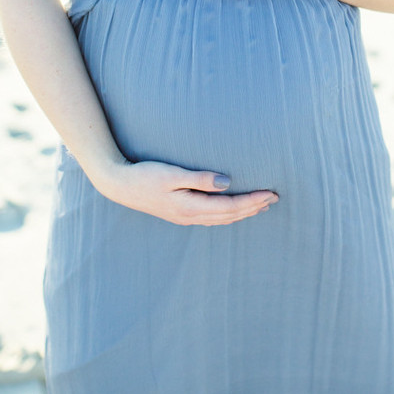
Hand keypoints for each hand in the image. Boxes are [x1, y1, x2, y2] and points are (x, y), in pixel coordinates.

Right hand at [97, 158, 278, 225]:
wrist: (119, 185)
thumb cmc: (145, 175)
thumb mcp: (172, 174)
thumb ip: (200, 179)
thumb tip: (227, 183)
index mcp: (190, 207)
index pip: (230, 207)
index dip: (253, 201)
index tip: (271, 193)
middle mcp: (190, 216)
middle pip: (230, 215)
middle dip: (253, 208)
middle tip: (274, 199)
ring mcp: (185, 217)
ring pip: (222, 219)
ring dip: (243, 213)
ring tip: (260, 206)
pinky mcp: (180, 213)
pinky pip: (212, 217)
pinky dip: (229, 213)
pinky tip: (232, 209)